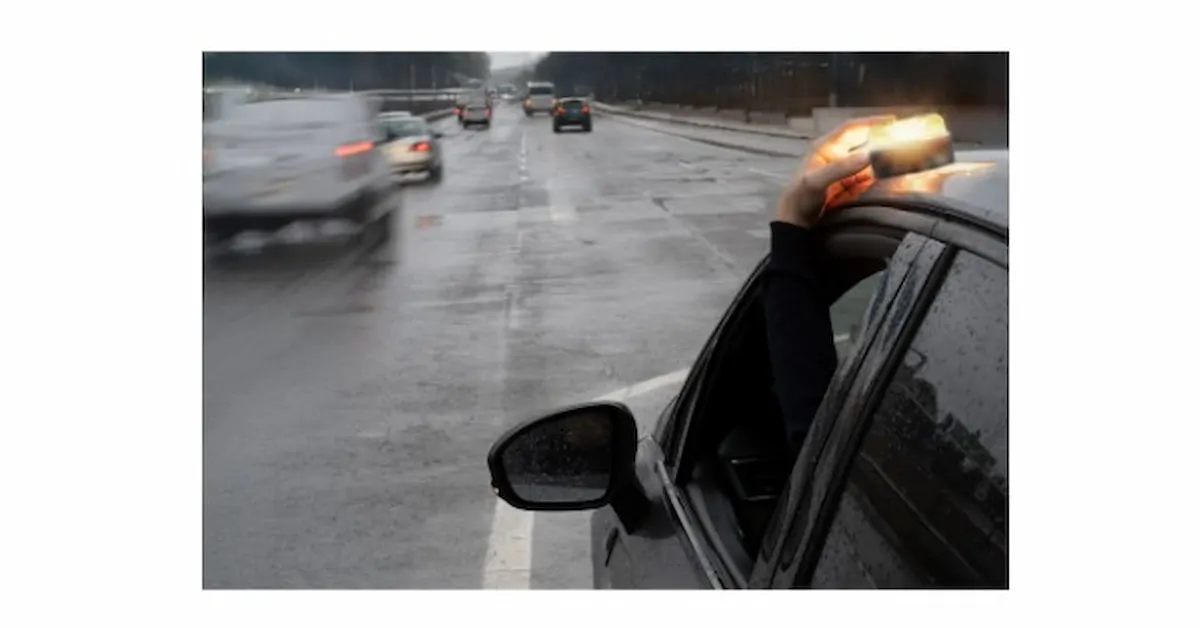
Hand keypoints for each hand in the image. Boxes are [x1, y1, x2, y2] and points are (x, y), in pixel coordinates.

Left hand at [776, 115, 895, 227]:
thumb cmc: (799, 198)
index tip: (892, 120)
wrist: (796, 223)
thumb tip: (867, 155)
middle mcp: (837, 156)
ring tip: (906, 160)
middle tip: (906, 140)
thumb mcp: (815, 182)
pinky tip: (895, 179)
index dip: (871, 122)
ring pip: (870, 163)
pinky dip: (882, 179)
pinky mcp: (851, 188)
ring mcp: (845, 172)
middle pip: (864, 144)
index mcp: (826, 147)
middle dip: (883, 142)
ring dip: (885, 162)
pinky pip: (870, 180)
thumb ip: (839, 168)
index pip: (851, 128)